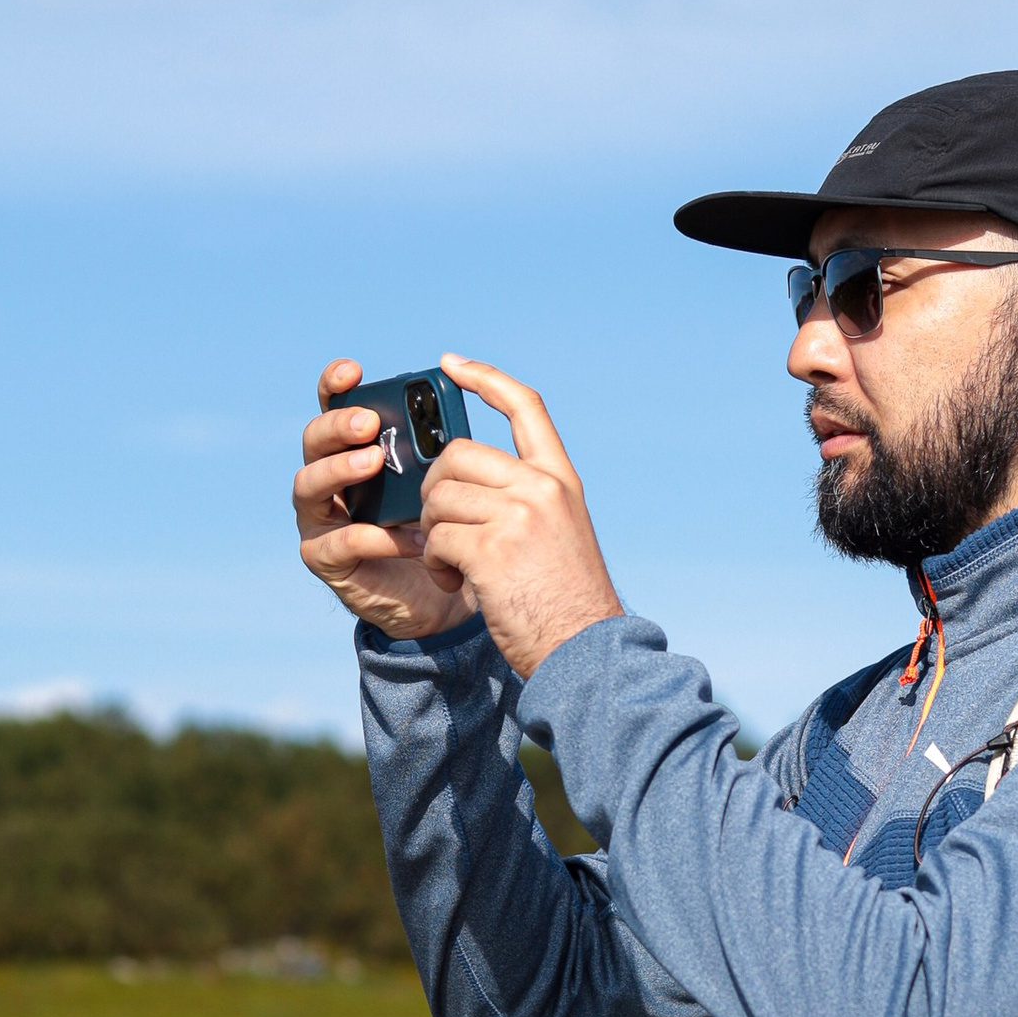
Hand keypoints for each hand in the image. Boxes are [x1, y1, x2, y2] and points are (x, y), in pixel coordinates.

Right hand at [293, 361, 478, 644]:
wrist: (443, 594)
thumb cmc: (443, 526)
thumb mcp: (446, 480)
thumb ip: (442, 447)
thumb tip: (466, 402)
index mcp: (354, 449)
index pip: (333, 407)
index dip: (334, 385)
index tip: (353, 371)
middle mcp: (328, 479)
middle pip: (313, 441)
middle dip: (337, 427)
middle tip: (369, 424)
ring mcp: (320, 519)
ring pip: (308, 486)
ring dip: (339, 470)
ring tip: (372, 463)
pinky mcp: (327, 560)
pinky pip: (339, 543)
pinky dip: (372, 536)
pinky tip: (405, 536)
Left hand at [412, 358, 624, 679]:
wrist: (584, 652)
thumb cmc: (565, 601)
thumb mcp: (559, 532)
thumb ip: (524, 498)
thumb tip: (458, 476)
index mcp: (560, 479)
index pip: (525, 406)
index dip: (485, 378)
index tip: (451, 364)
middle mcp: (542, 489)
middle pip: (458, 455)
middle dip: (435, 491)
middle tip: (443, 530)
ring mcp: (518, 518)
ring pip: (439, 496)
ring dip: (433, 534)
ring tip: (455, 566)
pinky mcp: (491, 551)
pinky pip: (435, 537)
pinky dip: (436, 563)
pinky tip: (456, 583)